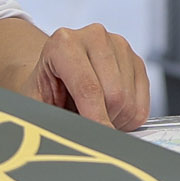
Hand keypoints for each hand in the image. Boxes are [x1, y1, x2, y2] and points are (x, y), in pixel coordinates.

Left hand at [27, 22, 150, 130]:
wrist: (53, 73)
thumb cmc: (44, 89)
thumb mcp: (37, 104)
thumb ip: (53, 120)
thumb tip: (76, 142)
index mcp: (64, 43)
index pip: (88, 87)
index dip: (95, 120)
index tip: (98, 141)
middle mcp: (95, 37)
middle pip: (114, 95)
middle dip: (103, 120)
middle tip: (85, 124)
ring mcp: (119, 46)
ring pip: (129, 101)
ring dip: (114, 119)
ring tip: (93, 113)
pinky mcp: (136, 60)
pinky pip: (142, 104)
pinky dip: (128, 117)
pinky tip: (110, 111)